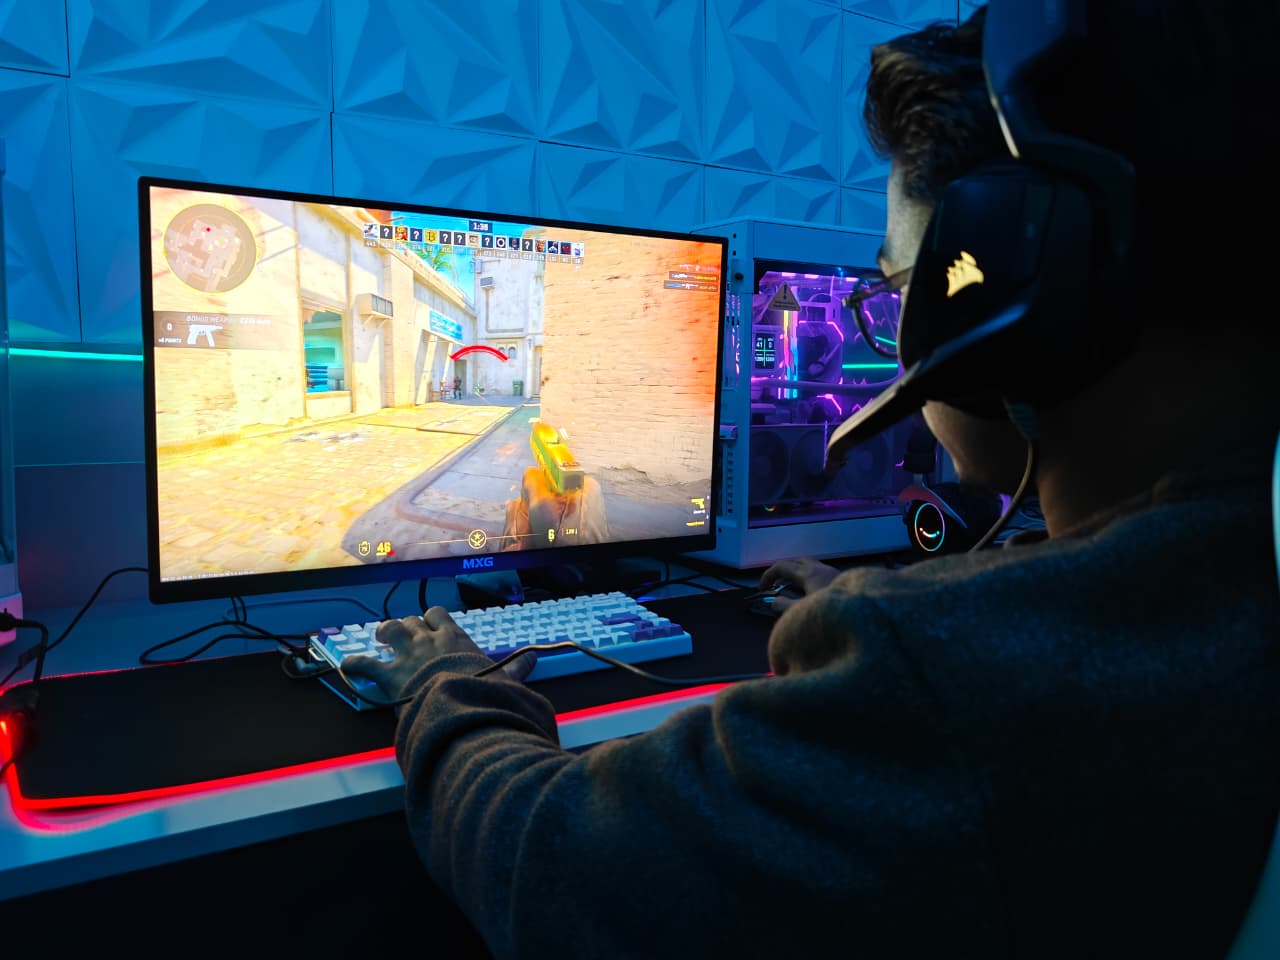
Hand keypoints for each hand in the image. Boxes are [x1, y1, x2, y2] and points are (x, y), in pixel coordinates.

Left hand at [341, 606, 535, 703]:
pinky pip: (364, 663)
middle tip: (405, 636)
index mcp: (453, 637)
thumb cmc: (483, 692)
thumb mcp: (504, 679)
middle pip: (411, 621)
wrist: (460, 705)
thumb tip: (534, 658)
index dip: (432, 620)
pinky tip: (348, 666)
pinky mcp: (389, 675)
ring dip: (384, 634)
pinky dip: (355, 664)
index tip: (432, 626)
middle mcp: (427, 640)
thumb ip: (516, 668)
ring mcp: (406, 655)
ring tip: (381, 638)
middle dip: (407, 627)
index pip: (438, 616)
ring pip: (389, 630)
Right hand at [756, 557, 840, 614]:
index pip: (781, 566)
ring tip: (793, 592)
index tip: (762, 589)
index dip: (768, 576)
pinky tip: (812, 596)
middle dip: (783, 572)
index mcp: (809, 573)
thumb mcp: (804, 613)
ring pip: (811, 567)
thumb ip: (784, 607)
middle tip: (776, 586)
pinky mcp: (843, 581)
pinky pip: (821, 574)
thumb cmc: (835, 614)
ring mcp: (834, 573)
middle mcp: (821, 569)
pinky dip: (810, 580)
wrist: (869, 616)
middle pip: (796, 562)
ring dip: (798, 575)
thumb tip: (774, 601)